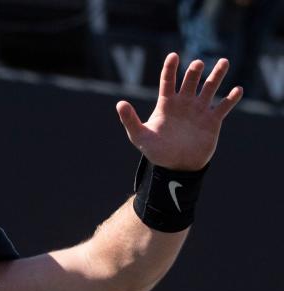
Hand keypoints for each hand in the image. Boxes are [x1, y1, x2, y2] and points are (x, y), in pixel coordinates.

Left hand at [116, 53, 242, 170]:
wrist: (175, 167)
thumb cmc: (156, 151)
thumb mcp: (140, 136)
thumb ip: (130, 120)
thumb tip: (119, 103)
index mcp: (167, 104)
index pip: (168, 81)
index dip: (170, 68)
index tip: (173, 56)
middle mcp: (184, 103)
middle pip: (191, 80)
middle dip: (194, 71)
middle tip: (197, 65)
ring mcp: (199, 110)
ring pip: (210, 87)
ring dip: (217, 75)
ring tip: (224, 62)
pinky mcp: (212, 120)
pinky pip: (224, 106)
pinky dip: (231, 98)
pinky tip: (237, 90)